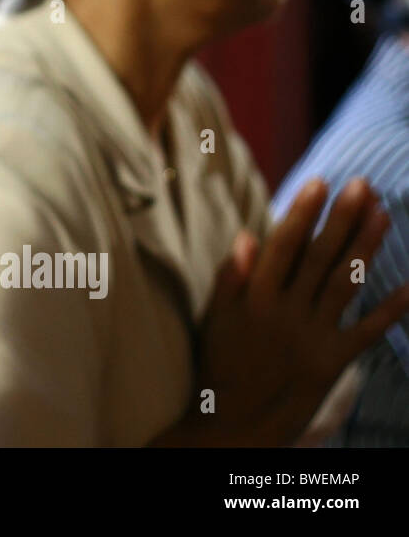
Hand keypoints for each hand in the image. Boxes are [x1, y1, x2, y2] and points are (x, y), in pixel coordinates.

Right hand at [160, 177, 408, 445]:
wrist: (235, 420)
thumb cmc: (220, 363)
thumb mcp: (213, 318)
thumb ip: (231, 278)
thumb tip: (248, 236)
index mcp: (255, 298)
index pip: (283, 246)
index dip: (302, 213)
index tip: (318, 182)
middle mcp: (287, 312)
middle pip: (320, 257)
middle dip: (342, 218)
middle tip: (361, 185)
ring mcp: (313, 336)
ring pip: (345, 283)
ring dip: (366, 247)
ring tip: (383, 213)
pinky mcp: (333, 360)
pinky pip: (367, 332)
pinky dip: (390, 310)